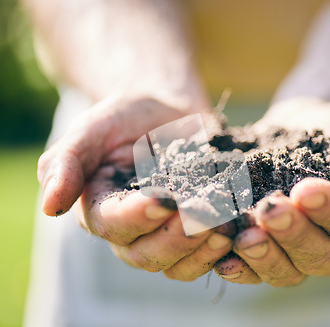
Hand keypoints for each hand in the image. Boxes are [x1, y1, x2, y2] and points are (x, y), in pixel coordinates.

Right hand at [38, 91, 233, 279]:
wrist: (167, 108)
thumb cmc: (126, 116)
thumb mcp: (91, 129)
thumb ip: (66, 162)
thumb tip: (49, 207)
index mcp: (101, 210)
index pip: (113, 225)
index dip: (137, 216)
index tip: (164, 199)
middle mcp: (132, 231)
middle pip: (147, 254)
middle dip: (177, 237)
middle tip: (204, 215)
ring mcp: (166, 234)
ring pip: (177, 263)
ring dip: (201, 249)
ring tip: (224, 227)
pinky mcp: (197, 231)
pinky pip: (205, 255)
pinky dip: (220, 249)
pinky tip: (237, 230)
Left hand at [213, 98, 329, 285]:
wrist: (315, 123)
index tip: (306, 189)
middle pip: (318, 256)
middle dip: (292, 234)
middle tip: (269, 209)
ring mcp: (299, 249)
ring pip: (286, 269)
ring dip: (263, 255)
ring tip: (243, 235)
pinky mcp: (269, 243)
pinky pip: (255, 266)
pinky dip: (239, 265)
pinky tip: (222, 256)